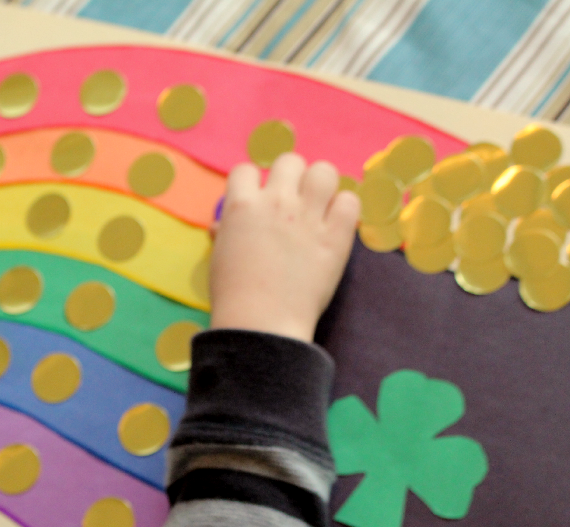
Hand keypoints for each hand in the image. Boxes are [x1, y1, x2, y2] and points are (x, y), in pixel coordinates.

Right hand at [208, 153, 359, 341]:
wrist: (261, 322)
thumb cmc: (233, 295)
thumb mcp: (219, 257)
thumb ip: (226, 232)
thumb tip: (223, 226)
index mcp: (241, 205)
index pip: (246, 170)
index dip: (253, 184)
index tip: (259, 200)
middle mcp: (276, 202)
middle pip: (289, 161)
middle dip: (291, 178)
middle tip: (294, 202)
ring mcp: (308, 216)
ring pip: (324, 171)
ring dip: (321, 185)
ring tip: (319, 206)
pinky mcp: (336, 236)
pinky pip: (350, 201)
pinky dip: (344, 209)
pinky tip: (336, 225)